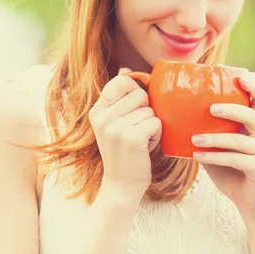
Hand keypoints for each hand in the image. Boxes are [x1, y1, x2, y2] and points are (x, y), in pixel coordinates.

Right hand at [89, 67, 160, 201]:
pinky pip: (156, 122)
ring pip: (150, 110)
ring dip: (152, 125)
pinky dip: (156, 134)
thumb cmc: (124, 150)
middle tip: (137, 129)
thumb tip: (125, 70)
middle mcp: (103, 117)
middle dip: (146, 111)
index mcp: (97, 111)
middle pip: (140, 94)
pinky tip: (145, 146)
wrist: (121, 184)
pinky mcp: (131, 138)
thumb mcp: (114, 122)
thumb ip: (119, 97)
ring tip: (140, 140)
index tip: (136, 106)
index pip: (121, 82)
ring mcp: (115, 128)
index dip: (135, 90)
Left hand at [192, 73, 254, 217]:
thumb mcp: (220, 149)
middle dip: (230, 109)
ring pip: (239, 139)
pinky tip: (198, 157)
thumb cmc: (232, 173)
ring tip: (195, 139)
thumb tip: (181, 118)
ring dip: (215, 138)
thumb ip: (210, 133)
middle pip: (251, 115)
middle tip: (210, 108)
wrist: (249, 203)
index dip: (253, 88)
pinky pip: (235, 159)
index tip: (241, 76)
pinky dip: (215, 157)